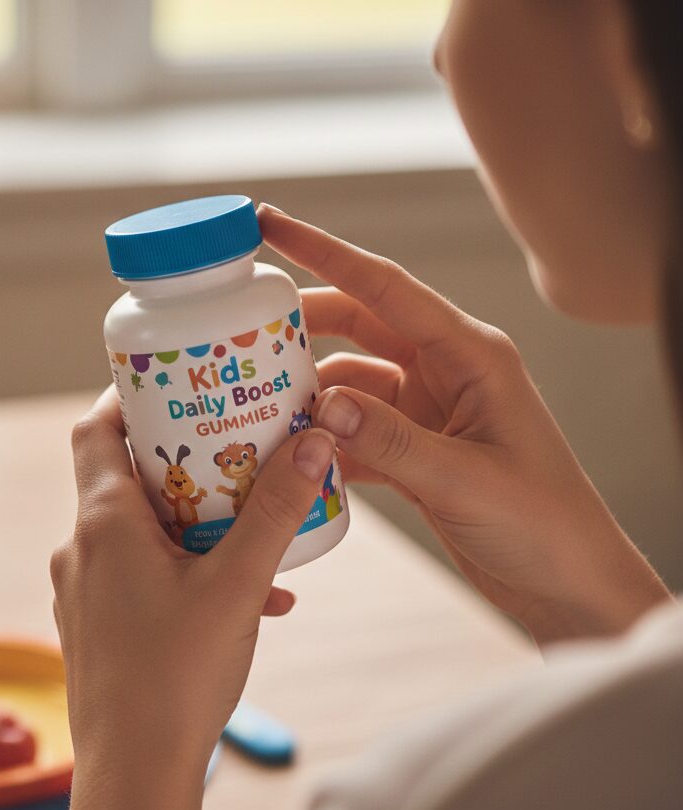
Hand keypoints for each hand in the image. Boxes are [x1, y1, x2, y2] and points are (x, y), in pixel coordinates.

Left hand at [52, 387, 335, 809]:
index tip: (176, 383)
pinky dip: (186, 567)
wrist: (135, 777)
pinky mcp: (98, 624)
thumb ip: (276, 511)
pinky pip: (141, 573)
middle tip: (234, 446)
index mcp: (103, 522)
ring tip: (251, 524)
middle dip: (182, 457)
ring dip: (192, 517)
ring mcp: (85, 589)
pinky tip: (247, 595)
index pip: (96, 428)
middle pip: (123, 473)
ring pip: (139, 527)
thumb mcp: (239, 584)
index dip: (129, 396)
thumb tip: (314, 440)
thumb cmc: (176, 679)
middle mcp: (82, 547)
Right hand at [259, 204, 669, 644]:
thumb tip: (323, 406)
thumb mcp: (465, 480)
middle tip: (240, 330)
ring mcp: (428, 411)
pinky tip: (292, 455)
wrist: (569, 586)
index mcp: (470, 355)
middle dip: (302, 325)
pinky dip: (324, 440)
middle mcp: (446, 372)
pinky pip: (355, 430)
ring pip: (350, 382)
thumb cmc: (545, 524)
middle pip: (358, 325)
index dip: (325, 251)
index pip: (386, 286)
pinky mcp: (415, 449)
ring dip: (308, 392)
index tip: (271, 224)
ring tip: (256, 404)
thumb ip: (391, 440)